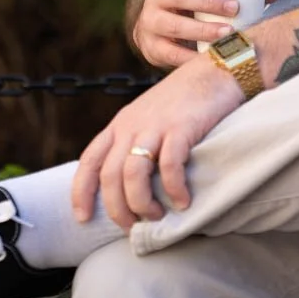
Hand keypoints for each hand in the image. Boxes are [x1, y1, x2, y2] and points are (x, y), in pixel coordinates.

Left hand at [72, 54, 243, 227]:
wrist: (216, 70)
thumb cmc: (186, 99)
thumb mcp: (149, 116)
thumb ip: (137, 142)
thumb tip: (131, 183)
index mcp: (121, 124)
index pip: (90, 160)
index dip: (82, 192)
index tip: (83, 217)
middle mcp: (132, 125)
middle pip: (111, 175)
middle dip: (117, 209)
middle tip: (132, 228)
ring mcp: (155, 125)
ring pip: (133, 174)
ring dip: (142, 203)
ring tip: (157, 217)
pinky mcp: (181, 127)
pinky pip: (169, 165)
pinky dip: (173, 188)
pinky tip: (183, 202)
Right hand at [133, 0, 279, 67]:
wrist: (156, 29)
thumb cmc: (189, 3)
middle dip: (207, 1)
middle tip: (234, 7)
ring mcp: (150, 22)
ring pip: (173, 24)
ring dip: (202, 29)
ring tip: (228, 32)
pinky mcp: (151, 46)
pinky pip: (170, 53)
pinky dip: (190, 56)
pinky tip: (208, 57)